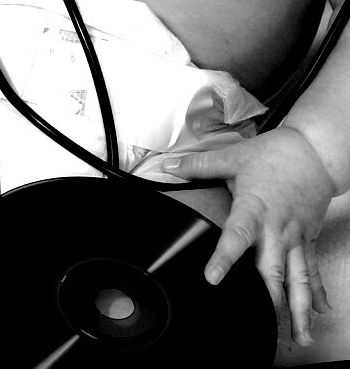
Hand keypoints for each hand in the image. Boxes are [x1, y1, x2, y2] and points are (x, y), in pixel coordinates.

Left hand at [162, 127, 335, 346]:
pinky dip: (316, 292)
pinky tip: (320, 312)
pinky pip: (312, 269)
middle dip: (268, 298)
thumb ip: (198, 166)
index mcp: (254, 209)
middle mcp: (277, 229)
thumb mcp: (232, 157)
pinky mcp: (308, 239)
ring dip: (299, 308)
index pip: (236, 237)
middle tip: (263, 324)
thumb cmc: (273, 155)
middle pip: (272, 269)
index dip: (224, 258)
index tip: (213, 278)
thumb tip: (169, 167)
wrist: (314, 153)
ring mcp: (295, 237)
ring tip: (301, 335)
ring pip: (298, 278)